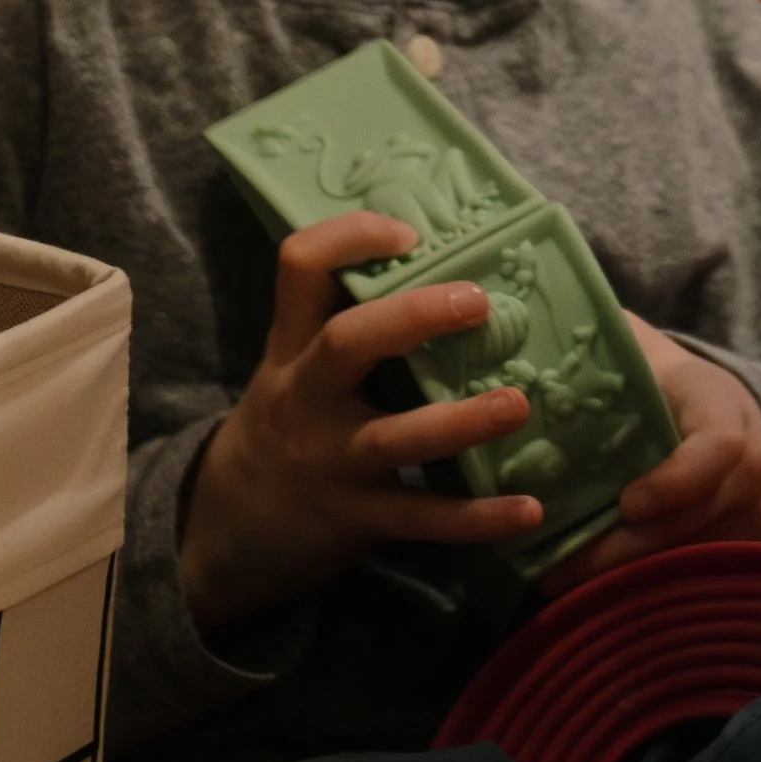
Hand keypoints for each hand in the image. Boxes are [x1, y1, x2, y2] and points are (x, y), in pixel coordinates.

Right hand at [179, 210, 547, 635]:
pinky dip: (478, 518)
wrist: (229, 528)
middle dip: (411, 317)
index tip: (409, 233)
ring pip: (393, 438)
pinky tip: (531, 509)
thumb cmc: (290, 424)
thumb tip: (450, 263)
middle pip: (346, 343)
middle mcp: (305, 397)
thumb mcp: (297, 367)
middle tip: (477, 301)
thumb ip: (352, 324)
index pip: (299, 269)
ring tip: (518, 404)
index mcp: (292, 348)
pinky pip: (422, 518)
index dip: (348, 237)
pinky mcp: (356, 518)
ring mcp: (329, 461)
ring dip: (460, 422)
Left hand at [549, 313, 760, 581]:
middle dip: (622, 549)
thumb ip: (603, 340)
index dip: (676, 481)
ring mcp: (750, 513)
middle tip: (557, 567)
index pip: (720, 446)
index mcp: (721, 405)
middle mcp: (750, 466)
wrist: (730, 414)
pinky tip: (586, 592)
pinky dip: (637, 585)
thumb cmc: (663, 379)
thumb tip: (528, 326)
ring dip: (621, 576)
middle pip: (692, 520)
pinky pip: (687, 574)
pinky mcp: (737, 549)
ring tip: (555, 583)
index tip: (627, 503)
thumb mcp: (642, 350)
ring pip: (686, 557)